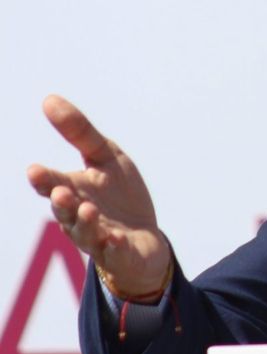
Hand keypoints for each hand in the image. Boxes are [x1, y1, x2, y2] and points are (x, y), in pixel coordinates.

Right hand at [26, 96, 171, 297]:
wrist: (143, 238)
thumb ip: (80, 133)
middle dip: (61, 203)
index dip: (44, 179)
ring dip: (85, 222)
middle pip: (65, 211)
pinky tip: (117, 239)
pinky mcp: (120, 254)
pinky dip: (115, 246)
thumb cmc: (120, 195)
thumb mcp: (106, 157)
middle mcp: (79, 216)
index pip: (53, 183)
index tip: (35, 170)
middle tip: (60, 192)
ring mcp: (99, 237)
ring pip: (86, 233)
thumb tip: (48, 99)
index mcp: (74, 191)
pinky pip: (115, 252)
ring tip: (88, 209)